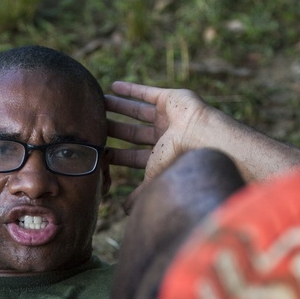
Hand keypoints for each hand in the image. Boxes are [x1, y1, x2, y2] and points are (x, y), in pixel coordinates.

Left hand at [106, 81, 213, 209]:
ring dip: (119, 107)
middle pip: (133, 133)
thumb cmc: (180, 161)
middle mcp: (166, 137)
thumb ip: (139, 194)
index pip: (135, 157)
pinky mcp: (170, 98)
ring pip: (137, 112)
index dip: (117, 155)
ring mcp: (168, 117)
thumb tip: (126, 212)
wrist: (204, 138)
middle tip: (95, 125)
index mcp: (163, 156)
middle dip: (115, 130)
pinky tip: (114, 86)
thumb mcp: (155, 179)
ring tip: (100, 103)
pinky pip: (147, 92)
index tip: (99, 152)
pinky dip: (131, 90)